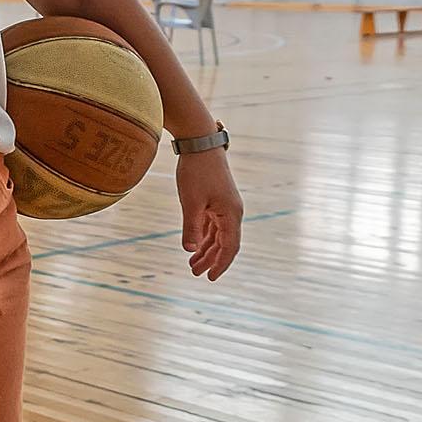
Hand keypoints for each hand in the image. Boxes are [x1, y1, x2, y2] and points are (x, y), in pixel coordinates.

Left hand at [176, 148, 242, 279]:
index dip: (221, 264)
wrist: (199, 144)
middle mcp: (232, 212)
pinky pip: (212, 224)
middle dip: (210, 259)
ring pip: (217, 234)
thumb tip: (189, 250)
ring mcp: (224, 206)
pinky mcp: (216, 200)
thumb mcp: (191, 201)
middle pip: (224, 243)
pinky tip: (194, 244)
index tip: (210, 277)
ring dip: (205, 249)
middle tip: (195, 273)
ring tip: (192, 264)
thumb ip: (191, 227)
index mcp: (231, 214)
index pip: (229, 247)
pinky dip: (203, 235)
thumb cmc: (196, 172)